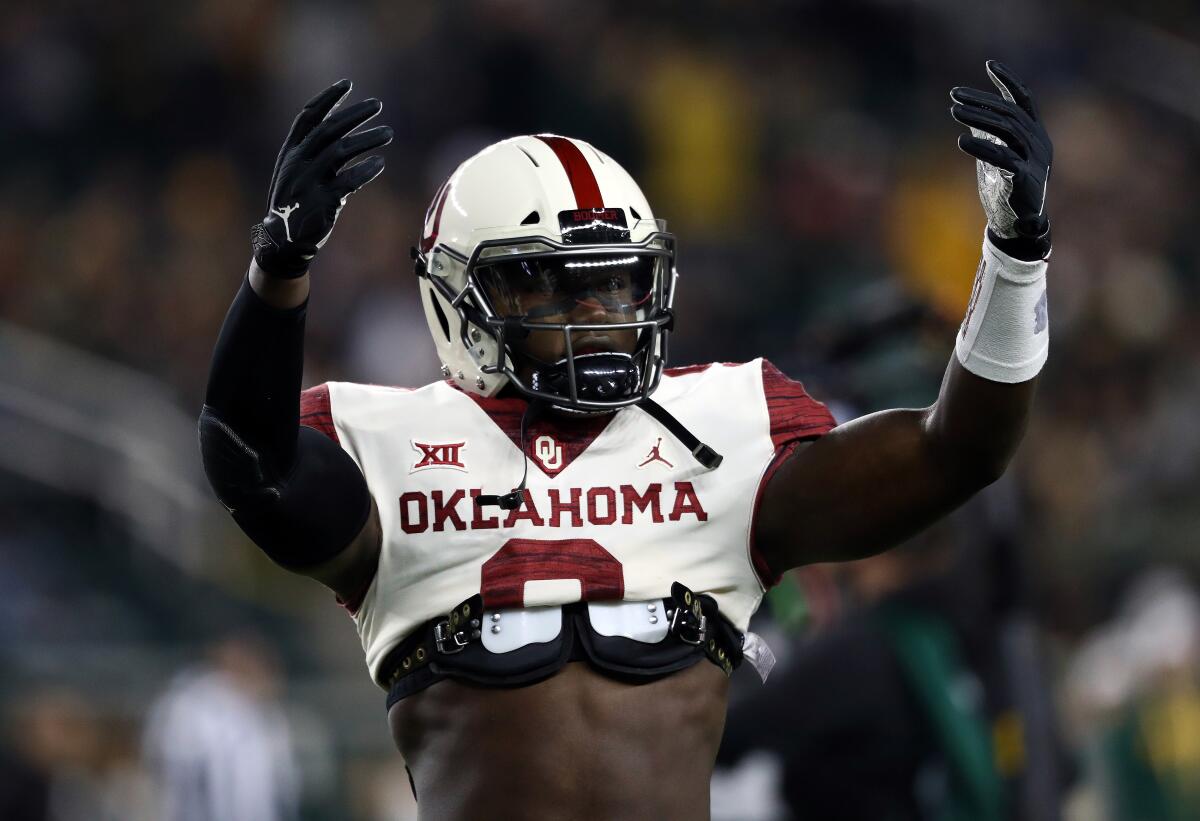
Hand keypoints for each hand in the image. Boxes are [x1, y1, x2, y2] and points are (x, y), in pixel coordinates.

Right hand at [251, 79, 392, 277]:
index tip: (347, 83)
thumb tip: (350, 140)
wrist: (282, 241)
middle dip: (354, 114)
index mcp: (290, 152)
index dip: (328, 98)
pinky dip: (365, 170)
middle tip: (378, 104)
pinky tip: (380, 162)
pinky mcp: (322, 202)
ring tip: (388, 133)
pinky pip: (348, 181)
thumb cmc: (297, 205)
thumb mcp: (300, 175)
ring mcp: (308, 181)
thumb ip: (320, 158)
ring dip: (367, 139)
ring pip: (340, 151)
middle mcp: (297, 162)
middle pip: (328, 129)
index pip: (308, 116)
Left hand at [951, 61, 1052, 259]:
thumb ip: (987, 133)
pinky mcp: (1024, 179)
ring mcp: (1034, 160)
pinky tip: (961, 140)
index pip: (1024, 99)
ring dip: (978, 118)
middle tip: (954, 94)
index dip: (1008, 80)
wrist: (1017, 224)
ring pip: (1007, 131)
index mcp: (1034, 133)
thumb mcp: (995, 154)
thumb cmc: (1004, 186)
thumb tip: (970, 111)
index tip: (989, 64)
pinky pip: (1003, 158)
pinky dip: (982, 148)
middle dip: (981, 101)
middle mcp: (1038, 142)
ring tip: (953, 111)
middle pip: (1009, 113)